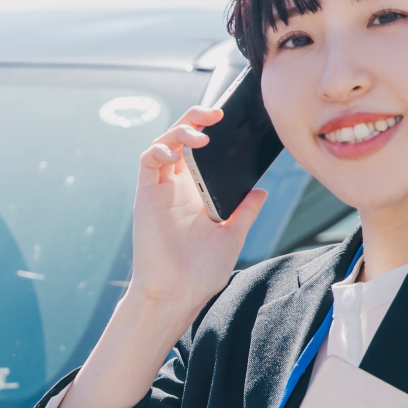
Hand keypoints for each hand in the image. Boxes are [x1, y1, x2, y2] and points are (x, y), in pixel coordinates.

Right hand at [126, 106, 267, 315]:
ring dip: (180, 130)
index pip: (201, 151)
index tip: (229, 121)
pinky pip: (147, 161)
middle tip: (216, 113)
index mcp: (197, 193)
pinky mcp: (146, 195)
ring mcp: (160, 190)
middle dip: (195, 118)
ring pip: (163, 143)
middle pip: (181, 139)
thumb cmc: (201, 272)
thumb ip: (244, 212)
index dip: (210, 130)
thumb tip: (261, 192)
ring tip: (201, 136)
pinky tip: (174, 152)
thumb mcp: (232, 236)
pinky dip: (159, 149)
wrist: (177, 293)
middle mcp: (177, 187)